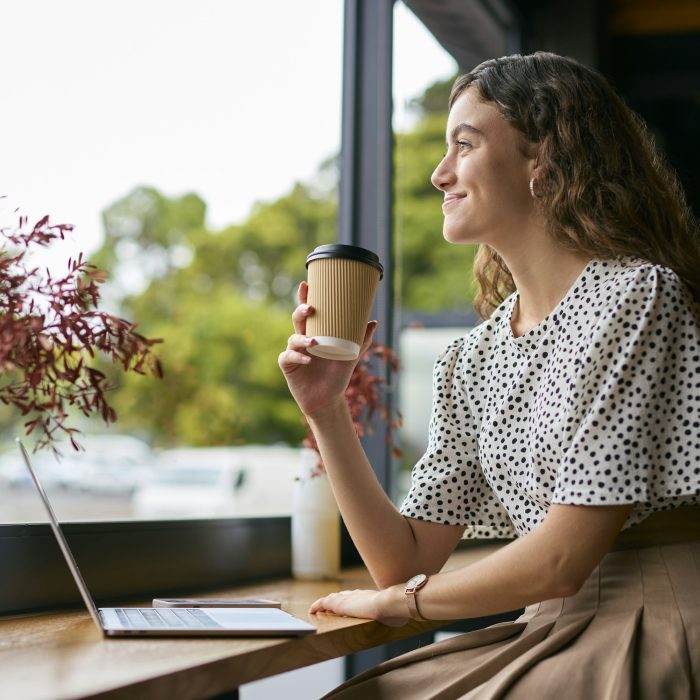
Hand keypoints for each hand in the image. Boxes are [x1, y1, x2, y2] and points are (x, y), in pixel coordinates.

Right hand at [278, 281, 377, 418]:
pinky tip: (308, 359)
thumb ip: (362, 340)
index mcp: (316, 332)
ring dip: (302, 337)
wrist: (328, 399)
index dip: (305, 297)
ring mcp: (293, 351)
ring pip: (293, 338)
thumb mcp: (351, 356)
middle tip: (310, 308)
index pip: (308, 311)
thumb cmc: (337, 375)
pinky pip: (289, 356)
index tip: (306, 284)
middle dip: (301, 311)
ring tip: (313, 341)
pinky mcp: (288, 364)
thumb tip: (373, 322)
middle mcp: (302, 338)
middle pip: (297, 319)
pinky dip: (298, 356)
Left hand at [309, 587, 409, 627]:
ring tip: (318, 608)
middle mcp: (357, 594)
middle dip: (334, 600)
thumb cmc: (398, 609)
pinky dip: (318, 605)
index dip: (349, 599)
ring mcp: (348, 598)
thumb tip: (407, 614)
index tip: (345, 602)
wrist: (392, 602)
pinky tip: (312, 609)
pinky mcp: (340, 604)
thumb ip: (397, 611)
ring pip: (332, 598)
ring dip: (325, 603)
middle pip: (342, 595)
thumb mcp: (396, 610)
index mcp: (369, 596)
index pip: (356, 596)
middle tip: (327, 604)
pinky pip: (325, 603)